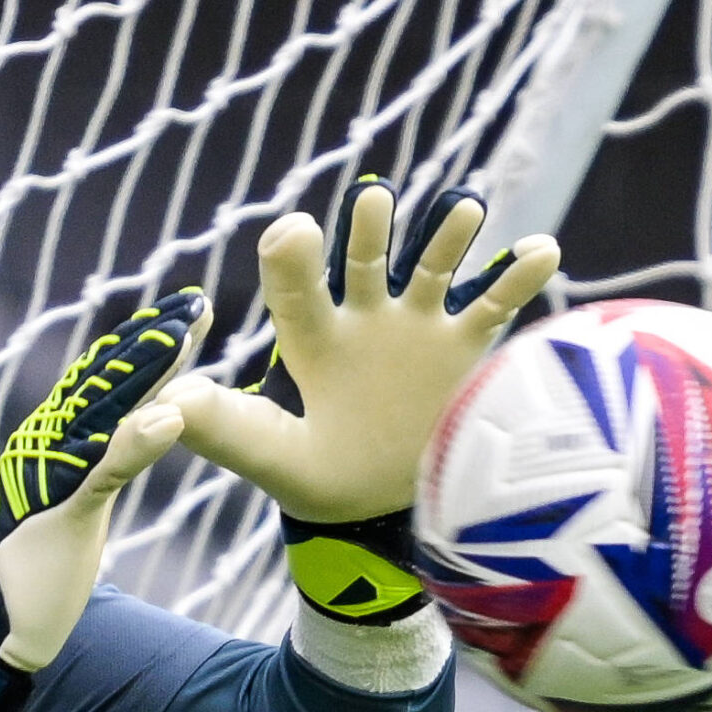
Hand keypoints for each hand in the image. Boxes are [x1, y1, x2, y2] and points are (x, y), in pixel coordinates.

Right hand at [0, 287, 210, 669]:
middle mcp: (51, 443)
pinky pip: (103, 473)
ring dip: (145, 372)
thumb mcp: (84, 500)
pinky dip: (135, 443)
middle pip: (107, 383)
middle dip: (150, 340)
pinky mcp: (65, 511)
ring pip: (104, 413)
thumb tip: (141, 424)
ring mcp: (55, 473)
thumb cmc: (41, 560)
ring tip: (183, 334)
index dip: (146, 344)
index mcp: (61, 439)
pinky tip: (169, 416)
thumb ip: (108, 460)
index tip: (186, 309)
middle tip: (193, 301)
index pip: (110, 382)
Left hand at [164, 178, 558, 525]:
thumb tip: (169, 400)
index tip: (293, 231)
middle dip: (369, 229)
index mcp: (311, 337)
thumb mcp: (272, 457)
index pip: (295, 286)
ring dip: (447, 236)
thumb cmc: (322, 480)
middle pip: (365, 258)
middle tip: (372, 199)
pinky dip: (517, 276)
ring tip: (462, 208)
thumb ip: (225, 427)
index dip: (292, 257)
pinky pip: (494, 305)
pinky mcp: (467, 349)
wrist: (391, 512)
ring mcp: (418, 327)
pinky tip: (542, 248)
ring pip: (433, 267)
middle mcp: (365, 318)